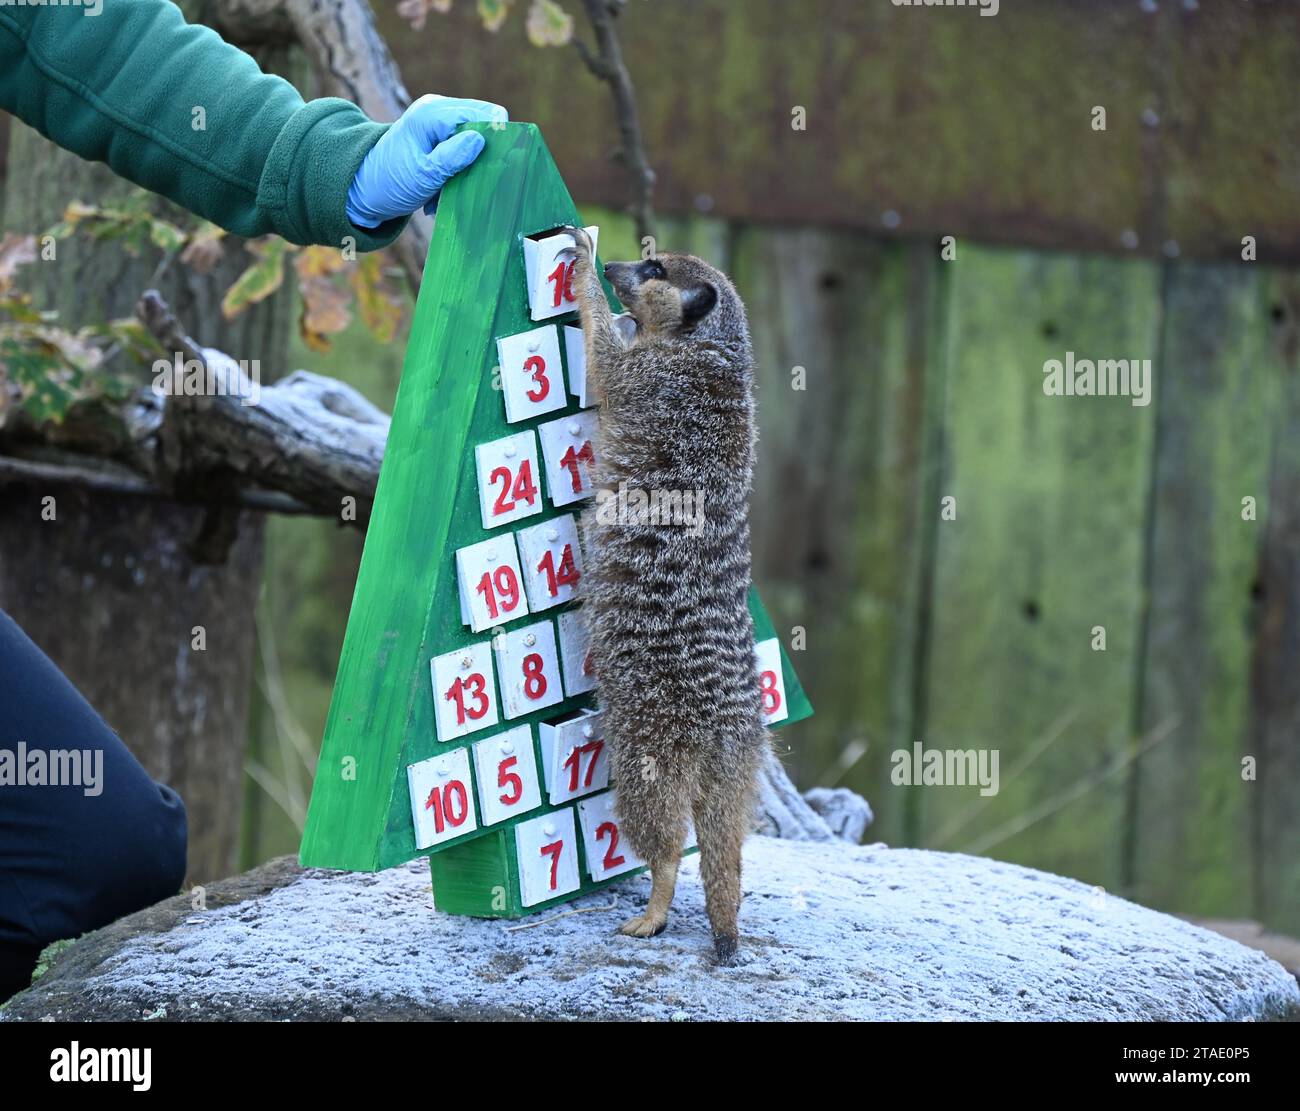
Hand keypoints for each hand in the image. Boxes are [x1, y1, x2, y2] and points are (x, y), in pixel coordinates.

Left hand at [346, 94, 507, 228]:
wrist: (364, 187)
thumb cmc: (391, 182)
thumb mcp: (424, 176)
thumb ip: (452, 158)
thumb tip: (480, 141)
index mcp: (432, 113)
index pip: (483, 114)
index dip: (494, 138)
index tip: (492, 166)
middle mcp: (437, 108)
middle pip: (483, 122)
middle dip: (482, 153)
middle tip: (469, 179)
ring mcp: (438, 118)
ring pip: (475, 135)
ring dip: (469, 163)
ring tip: (450, 185)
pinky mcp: (438, 132)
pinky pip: (463, 143)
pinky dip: (460, 165)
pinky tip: (444, 183)